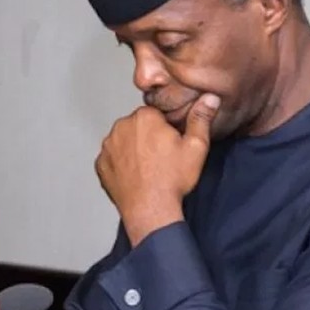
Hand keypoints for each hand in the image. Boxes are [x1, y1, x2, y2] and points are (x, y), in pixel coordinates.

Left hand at [95, 94, 219, 246]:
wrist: (151, 210)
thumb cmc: (172, 180)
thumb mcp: (196, 147)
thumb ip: (201, 118)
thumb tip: (209, 98)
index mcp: (145, 117)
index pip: (155, 114)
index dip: (166, 129)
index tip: (172, 145)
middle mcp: (122, 127)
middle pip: (138, 126)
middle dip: (148, 137)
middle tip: (163, 158)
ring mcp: (108, 146)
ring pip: (124, 140)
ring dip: (134, 149)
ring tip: (149, 168)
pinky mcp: (101, 164)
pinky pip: (112, 158)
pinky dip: (121, 165)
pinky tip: (136, 176)